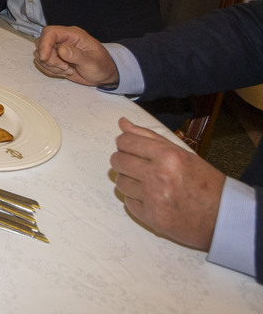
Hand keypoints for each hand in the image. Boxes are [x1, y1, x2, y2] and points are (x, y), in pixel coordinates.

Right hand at [34, 25, 118, 86]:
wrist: (103, 74)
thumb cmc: (102, 66)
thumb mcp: (92, 62)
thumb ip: (77, 55)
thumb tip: (61, 50)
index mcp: (72, 35)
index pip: (51, 32)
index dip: (44, 44)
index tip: (45, 58)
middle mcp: (63, 40)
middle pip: (42, 43)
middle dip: (48, 58)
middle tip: (64, 67)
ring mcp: (57, 49)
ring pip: (40, 54)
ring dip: (50, 66)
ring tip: (67, 70)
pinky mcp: (55, 59)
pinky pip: (43, 63)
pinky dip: (50, 70)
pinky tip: (64, 71)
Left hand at [111, 118, 223, 250]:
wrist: (224, 217)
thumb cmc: (205, 182)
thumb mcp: (182, 154)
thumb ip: (149, 137)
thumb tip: (122, 123)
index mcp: (168, 157)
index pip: (126, 141)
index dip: (124, 143)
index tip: (130, 147)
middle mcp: (158, 176)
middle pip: (118, 160)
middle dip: (123, 160)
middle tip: (137, 165)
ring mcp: (154, 199)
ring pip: (120, 182)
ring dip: (130, 181)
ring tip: (148, 183)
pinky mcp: (151, 218)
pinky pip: (128, 202)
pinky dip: (136, 199)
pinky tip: (152, 198)